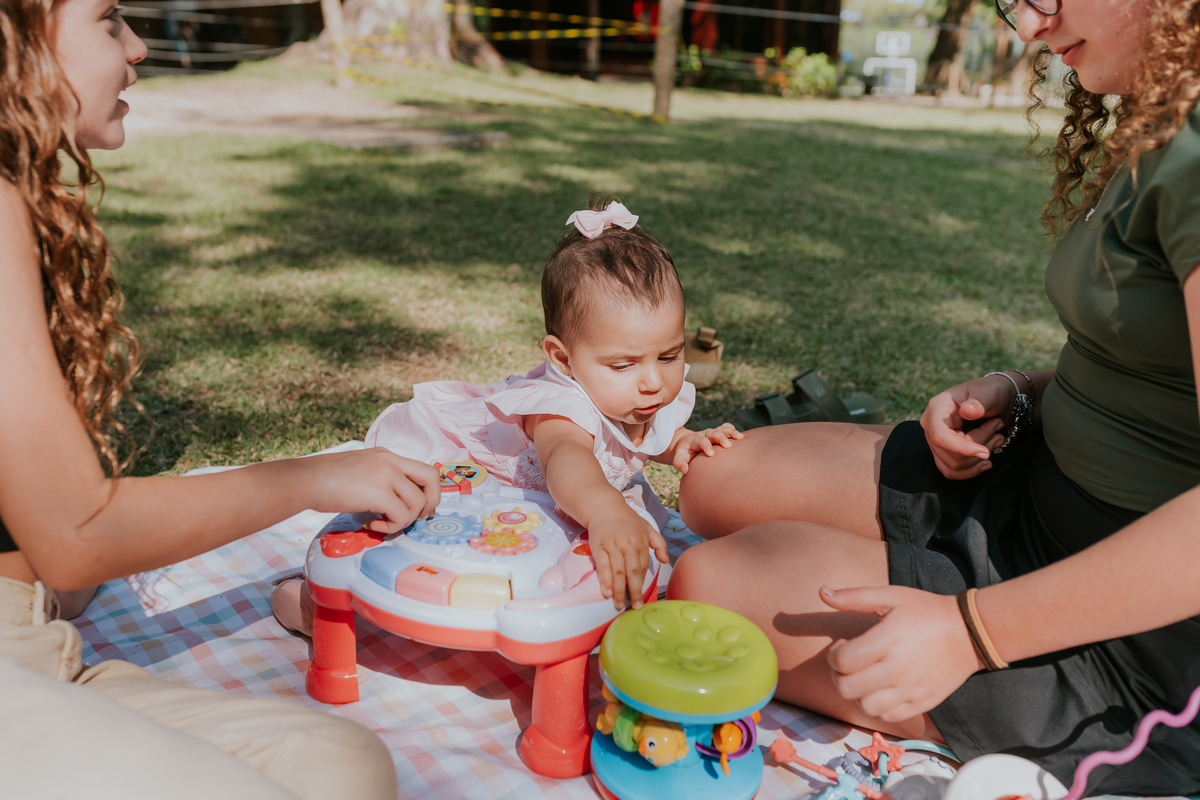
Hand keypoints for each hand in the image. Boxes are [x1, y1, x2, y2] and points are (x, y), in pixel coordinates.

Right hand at [306, 448, 441, 532]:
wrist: (306, 479)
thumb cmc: (325, 479)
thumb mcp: (359, 469)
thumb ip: (379, 479)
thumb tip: (391, 502)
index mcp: (387, 455)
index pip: (422, 469)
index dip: (427, 490)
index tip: (419, 507)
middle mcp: (391, 461)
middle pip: (432, 478)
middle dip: (431, 502)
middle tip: (418, 517)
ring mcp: (387, 475)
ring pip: (417, 502)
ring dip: (404, 520)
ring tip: (382, 523)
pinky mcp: (380, 493)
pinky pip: (401, 515)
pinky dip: (391, 526)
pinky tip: (373, 524)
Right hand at [587, 503, 668, 609]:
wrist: (605, 508)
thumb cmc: (627, 520)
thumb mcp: (647, 528)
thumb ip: (659, 544)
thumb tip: (665, 561)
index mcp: (640, 543)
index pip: (643, 568)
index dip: (642, 583)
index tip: (641, 598)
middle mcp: (627, 545)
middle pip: (632, 573)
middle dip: (634, 592)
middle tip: (635, 607)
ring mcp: (612, 546)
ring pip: (617, 572)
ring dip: (618, 591)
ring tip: (619, 605)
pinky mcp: (599, 547)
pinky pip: (602, 566)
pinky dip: (605, 580)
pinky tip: (606, 592)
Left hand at [671, 423, 743, 472]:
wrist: (686, 444)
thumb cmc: (684, 454)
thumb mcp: (678, 458)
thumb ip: (679, 463)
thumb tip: (685, 470)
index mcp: (694, 441)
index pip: (700, 441)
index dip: (706, 446)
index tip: (711, 454)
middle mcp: (704, 435)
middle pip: (712, 433)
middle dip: (720, 437)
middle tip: (728, 445)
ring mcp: (712, 433)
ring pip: (721, 429)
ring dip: (730, 432)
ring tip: (740, 437)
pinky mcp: (718, 433)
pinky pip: (725, 428)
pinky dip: (732, 430)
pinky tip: (741, 436)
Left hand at [820, 585, 983, 722]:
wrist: (970, 633)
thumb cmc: (927, 611)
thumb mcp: (891, 596)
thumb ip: (854, 597)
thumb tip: (822, 592)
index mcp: (887, 641)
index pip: (842, 661)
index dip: (834, 654)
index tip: (843, 645)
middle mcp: (897, 670)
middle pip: (847, 688)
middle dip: (838, 675)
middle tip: (848, 663)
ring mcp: (910, 690)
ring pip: (864, 706)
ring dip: (856, 693)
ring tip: (863, 677)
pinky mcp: (921, 703)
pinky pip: (887, 717)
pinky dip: (877, 706)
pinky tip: (881, 688)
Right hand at [919, 374, 1014, 479]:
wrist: (995, 400)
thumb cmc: (990, 393)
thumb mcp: (988, 393)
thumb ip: (978, 402)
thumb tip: (967, 411)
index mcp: (936, 408)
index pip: (941, 437)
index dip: (962, 449)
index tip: (985, 453)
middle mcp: (930, 426)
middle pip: (950, 454)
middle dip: (979, 447)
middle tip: (998, 430)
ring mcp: (935, 440)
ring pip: (952, 466)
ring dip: (979, 459)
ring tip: (997, 439)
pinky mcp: (943, 452)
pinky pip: (952, 471)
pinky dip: (972, 470)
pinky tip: (986, 462)